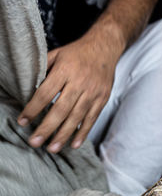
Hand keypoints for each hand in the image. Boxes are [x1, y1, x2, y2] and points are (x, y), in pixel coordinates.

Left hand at [17, 35, 120, 152]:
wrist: (105, 47)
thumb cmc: (78, 52)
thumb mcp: (57, 54)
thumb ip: (43, 70)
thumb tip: (28, 88)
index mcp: (65, 70)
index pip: (45, 93)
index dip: (33, 109)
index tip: (23, 121)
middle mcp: (80, 82)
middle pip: (61, 109)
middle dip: (47, 128)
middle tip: (34, 142)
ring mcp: (93, 92)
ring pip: (77, 117)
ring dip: (64, 134)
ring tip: (52, 148)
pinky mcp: (103, 98)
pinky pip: (92, 118)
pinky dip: (83, 132)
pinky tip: (74, 143)